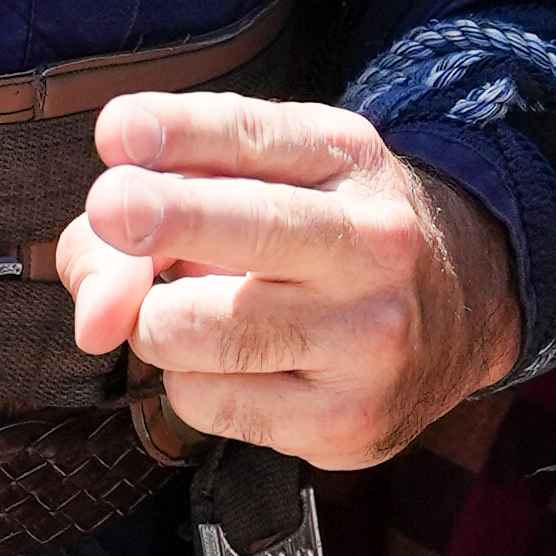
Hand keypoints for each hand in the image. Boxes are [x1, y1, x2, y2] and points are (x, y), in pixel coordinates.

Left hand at [63, 89, 521, 467]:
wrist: (460, 313)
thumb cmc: (316, 233)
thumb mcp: (262, 178)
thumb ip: (153, 203)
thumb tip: (96, 317)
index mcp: (346, 158)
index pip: (252, 136)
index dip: (178, 132)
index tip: (119, 135)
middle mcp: (372, 241)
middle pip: (248, 229)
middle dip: (162, 220)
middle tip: (110, 210)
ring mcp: (367, 337)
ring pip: (193, 331)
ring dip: (156, 321)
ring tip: (192, 308)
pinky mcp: (347, 423)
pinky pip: (203, 403)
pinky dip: (189, 381)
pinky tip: (233, 365)